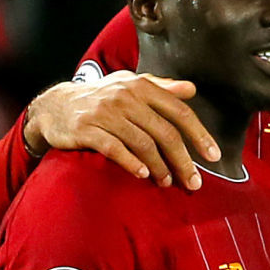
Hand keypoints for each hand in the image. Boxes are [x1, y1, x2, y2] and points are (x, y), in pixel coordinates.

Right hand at [26, 72, 219, 188]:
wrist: (55, 106)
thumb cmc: (100, 98)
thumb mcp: (129, 86)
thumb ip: (161, 87)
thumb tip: (191, 89)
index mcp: (141, 86)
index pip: (178, 111)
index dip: (199, 135)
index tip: (213, 156)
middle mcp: (125, 97)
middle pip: (164, 132)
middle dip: (183, 160)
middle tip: (194, 182)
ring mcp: (105, 113)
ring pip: (142, 143)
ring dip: (160, 167)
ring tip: (167, 183)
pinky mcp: (87, 129)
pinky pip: (115, 149)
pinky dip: (132, 163)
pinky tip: (143, 175)